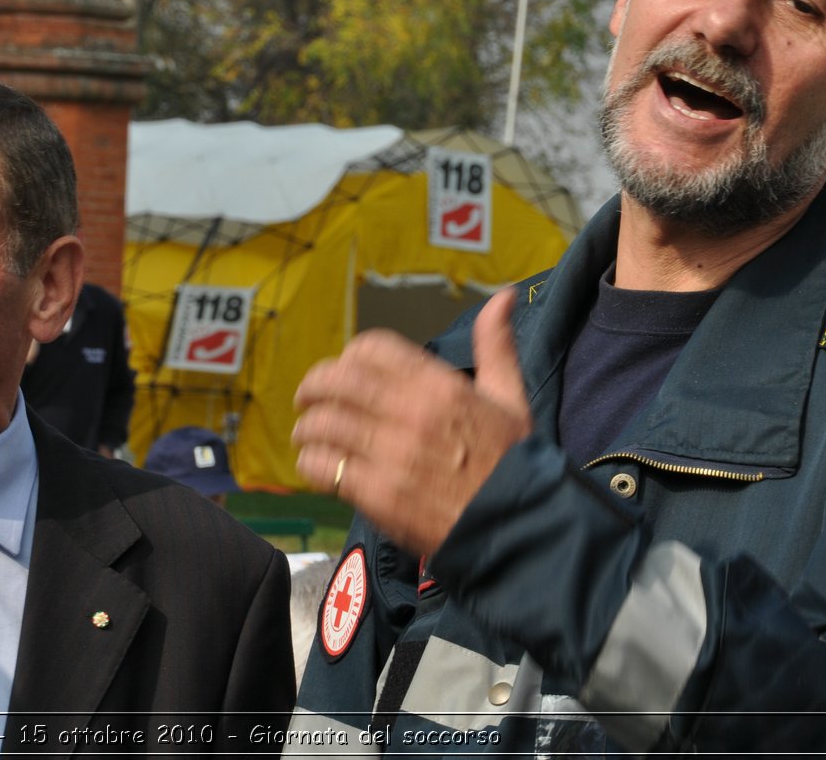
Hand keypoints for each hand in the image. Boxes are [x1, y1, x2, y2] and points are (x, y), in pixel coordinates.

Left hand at [291, 288, 530, 553]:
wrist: (519, 529)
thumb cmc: (513, 464)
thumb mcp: (511, 398)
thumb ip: (496, 346)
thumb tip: (502, 296)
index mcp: (439, 386)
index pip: (372, 348)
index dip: (349, 356)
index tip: (344, 370)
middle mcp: (410, 413)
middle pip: (337, 382)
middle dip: (314, 387)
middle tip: (307, 399)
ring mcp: (391, 454)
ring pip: (324, 424)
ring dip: (308, 427)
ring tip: (306, 434)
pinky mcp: (378, 493)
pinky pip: (324, 467)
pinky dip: (311, 463)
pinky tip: (315, 466)